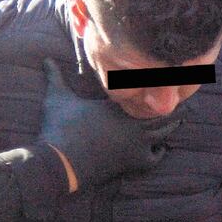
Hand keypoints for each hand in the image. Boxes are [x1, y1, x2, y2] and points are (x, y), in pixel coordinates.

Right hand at [40, 59, 177, 187]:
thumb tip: (46, 60)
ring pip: (164, 132)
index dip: (157, 82)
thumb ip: (55, 76)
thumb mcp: (57, 97)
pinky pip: (155, 157)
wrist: (60, 162)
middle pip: (163, 110)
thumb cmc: (60, 127)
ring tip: (174, 116)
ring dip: (168, 125)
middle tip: (175, 93)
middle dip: (169, 102)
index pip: (147, 88)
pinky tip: (158, 146)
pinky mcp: (132, 162)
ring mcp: (135, 144)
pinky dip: (158, 152)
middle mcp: (132, 122)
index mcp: (118, 103)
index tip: (165, 75)